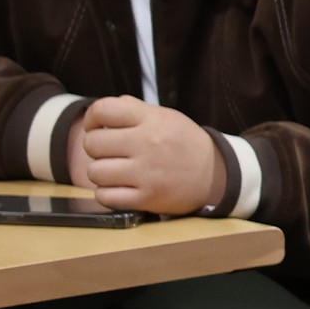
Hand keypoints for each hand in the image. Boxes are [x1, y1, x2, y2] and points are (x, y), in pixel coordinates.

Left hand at [76, 96, 225, 216]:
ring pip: (94, 172)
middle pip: (92, 143)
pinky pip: (105, 196)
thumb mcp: (167, 117)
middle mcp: (148, 144)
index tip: (99, 127)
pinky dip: (107, 194)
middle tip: (110, 152)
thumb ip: (134, 109)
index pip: (103, 109)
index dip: (93, 119)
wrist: (216, 175)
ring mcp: (146, 173)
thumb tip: (102, 111)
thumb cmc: (185, 143)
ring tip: (117, 172)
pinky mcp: (146, 198)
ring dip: (102, 173)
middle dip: (96, 148)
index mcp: (152, 120)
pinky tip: (120, 188)